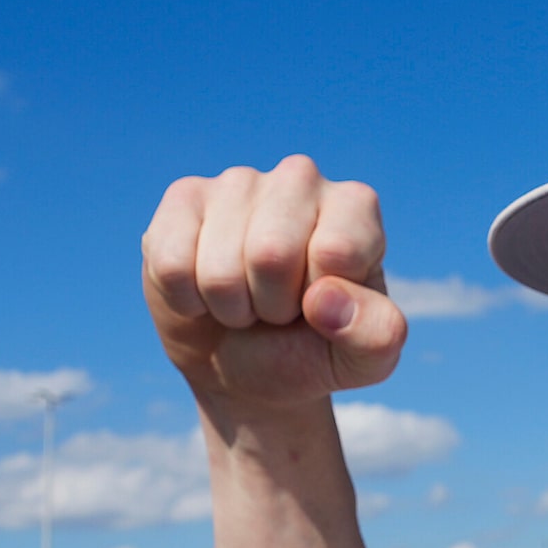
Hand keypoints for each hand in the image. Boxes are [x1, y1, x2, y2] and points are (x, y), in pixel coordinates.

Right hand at [143, 156, 405, 409]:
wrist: (247, 369)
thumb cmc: (311, 352)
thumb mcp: (364, 361)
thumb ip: (375, 335)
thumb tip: (325, 298)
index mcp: (354, 207)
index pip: (335, 251)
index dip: (321, 301)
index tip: (321, 307)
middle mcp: (299, 178)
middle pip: (271, 253)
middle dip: (270, 305)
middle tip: (277, 309)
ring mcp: (238, 182)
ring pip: (219, 266)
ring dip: (229, 306)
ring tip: (244, 300)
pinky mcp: (183, 198)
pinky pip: (172, 263)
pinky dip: (186, 300)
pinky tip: (203, 291)